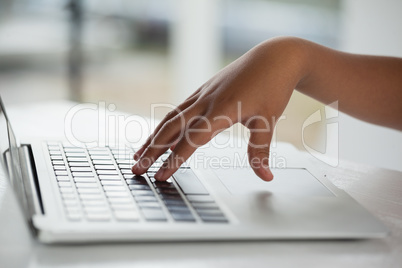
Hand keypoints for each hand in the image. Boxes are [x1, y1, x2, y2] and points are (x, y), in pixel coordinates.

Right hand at [132, 37, 307, 180]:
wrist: (274, 57)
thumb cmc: (272, 87)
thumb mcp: (268, 120)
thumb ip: (260, 151)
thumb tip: (266, 177)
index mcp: (221, 110)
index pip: (191, 140)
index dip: (174, 160)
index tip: (160, 176)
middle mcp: (206, 101)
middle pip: (171, 128)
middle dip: (151, 150)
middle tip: (136, 168)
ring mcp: (202, 93)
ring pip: (170, 117)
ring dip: (153, 136)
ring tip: (139, 153)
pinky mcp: (203, 89)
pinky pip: (179, 108)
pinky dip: (166, 123)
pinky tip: (162, 134)